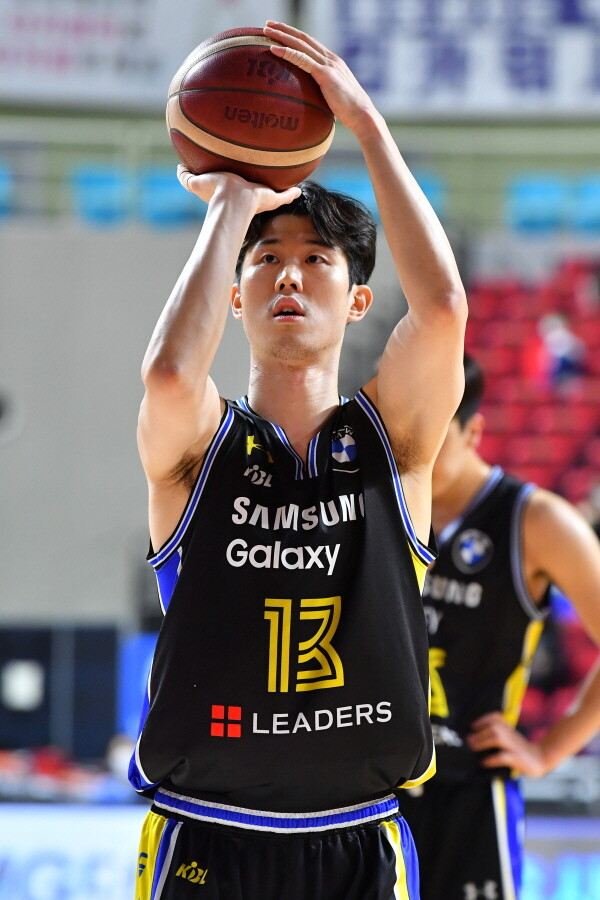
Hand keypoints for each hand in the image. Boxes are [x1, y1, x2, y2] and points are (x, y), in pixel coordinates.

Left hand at [176, 166, 300, 211]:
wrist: (232, 201)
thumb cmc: (215, 193)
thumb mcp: (196, 183)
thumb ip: (186, 176)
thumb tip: (179, 167)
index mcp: (233, 190)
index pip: (236, 185)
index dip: (237, 179)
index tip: (238, 173)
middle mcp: (248, 195)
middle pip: (256, 188)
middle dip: (260, 183)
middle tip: (265, 174)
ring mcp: (261, 197)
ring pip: (273, 193)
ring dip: (279, 190)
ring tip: (287, 179)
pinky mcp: (272, 198)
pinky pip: (285, 196)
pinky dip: (292, 194)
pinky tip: (298, 190)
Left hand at [264, 21, 374, 133]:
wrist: (362, 115)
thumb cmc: (349, 113)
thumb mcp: (333, 98)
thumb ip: (322, 94)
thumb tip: (311, 104)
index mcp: (332, 62)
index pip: (310, 44)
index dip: (295, 36)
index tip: (280, 32)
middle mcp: (330, 59)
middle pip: (303, 39)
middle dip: (284, 30)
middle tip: (267, 24)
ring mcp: (328, 65)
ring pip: (300, 45)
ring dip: (282, 36)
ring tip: (266, 31)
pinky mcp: (325, 75)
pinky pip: (302, 60)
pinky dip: (287, 53)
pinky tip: (272, 49)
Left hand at [467, 712, 549, 776]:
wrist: (542, 758)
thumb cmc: (521, 749)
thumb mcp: (510, 737)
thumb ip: (497, 734)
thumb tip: (474, 738)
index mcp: (509, 728)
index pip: (495, 717)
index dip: (483, 720)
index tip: (473, 726)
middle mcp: (511, 735)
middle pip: (494, 727)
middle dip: (480, 733)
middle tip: (469, 740)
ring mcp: (514, 746)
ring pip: (497, 738)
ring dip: (483, 742)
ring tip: (473, 747)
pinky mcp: (517, 759)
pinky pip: (504, 757)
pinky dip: (492, 759)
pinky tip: (485, 762)